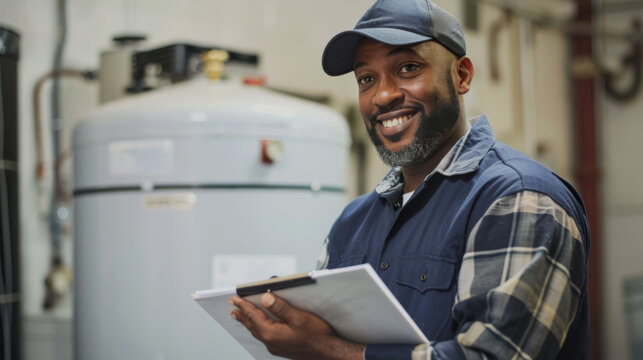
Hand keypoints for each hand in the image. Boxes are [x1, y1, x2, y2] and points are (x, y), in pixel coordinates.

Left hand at [230, 293, 364, 359]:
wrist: (328, 352)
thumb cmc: (316, 335)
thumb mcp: (298, 317)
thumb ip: (280, 307)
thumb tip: (265, 298)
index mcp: (271, 333)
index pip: (253, 315)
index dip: (243, 305)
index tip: (233, 299)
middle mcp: (270, 341)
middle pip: (252, 325)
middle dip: (242, 315)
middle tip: (233, 307)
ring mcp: (275, 347)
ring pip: (257, 332)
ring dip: (249, 322)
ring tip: (241, 317)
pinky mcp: (281, 349)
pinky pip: (265, 337)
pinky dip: (258, 329)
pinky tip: (260, 328)